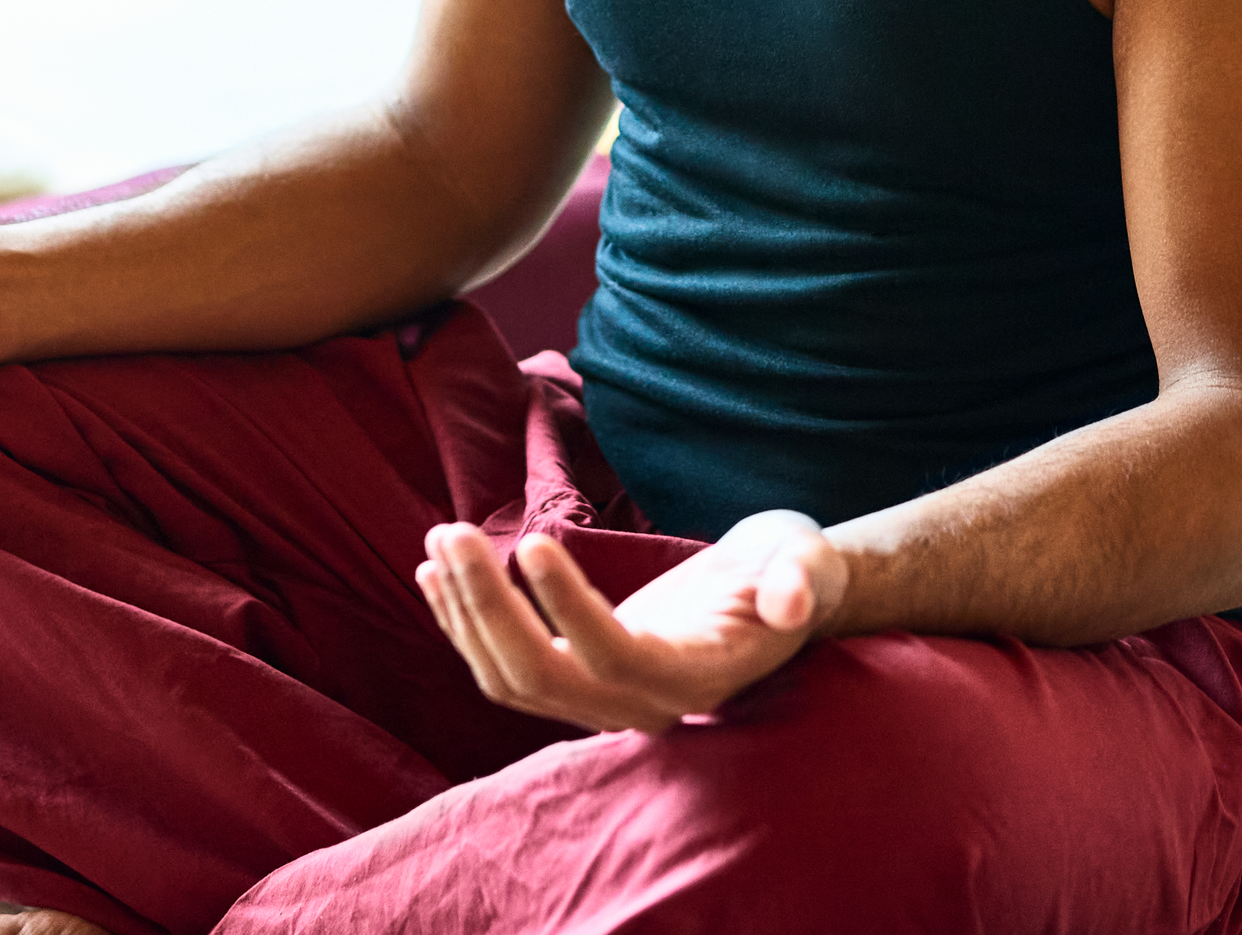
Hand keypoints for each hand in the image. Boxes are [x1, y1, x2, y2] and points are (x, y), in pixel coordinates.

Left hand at [416, 508, 847, 732]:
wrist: (774, 597)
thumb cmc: (791, 570)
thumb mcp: (805, 562)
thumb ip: (800, 581)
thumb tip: (793, 597)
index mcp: (693, 680)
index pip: (614, 656)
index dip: (568, 607)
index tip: (531, 542)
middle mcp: (639, 708)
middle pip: (542, 676)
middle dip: (489, 607)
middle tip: (454, 533)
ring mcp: (602, 702)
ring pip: (512, 678)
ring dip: (466, 610)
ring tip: (440, 540)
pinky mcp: (577, 679)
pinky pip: (505, 667)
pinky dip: (463, 623)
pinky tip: (435, 575)